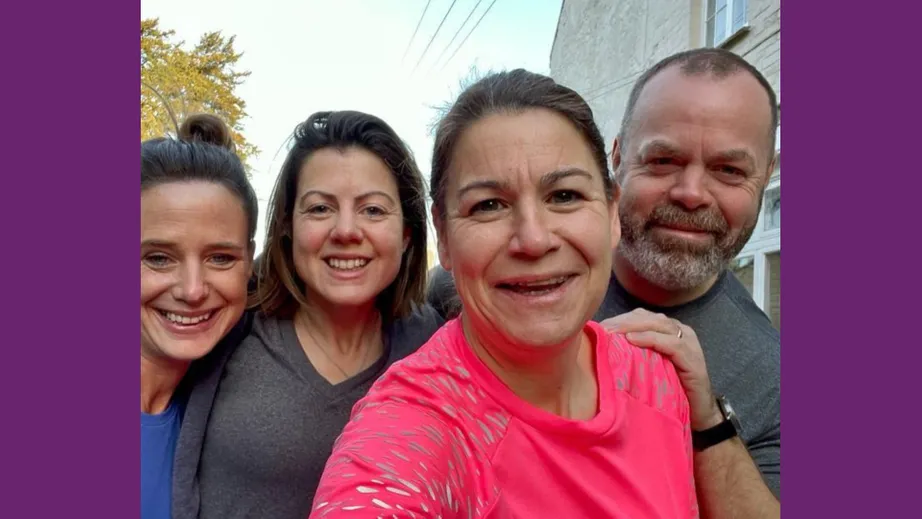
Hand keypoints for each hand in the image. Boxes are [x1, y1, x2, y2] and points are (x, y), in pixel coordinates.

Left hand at [601, 309, 721, 430]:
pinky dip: (651, 339)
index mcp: (669, 331)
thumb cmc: (669, 392)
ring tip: (612, 332)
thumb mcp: (647, 368)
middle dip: (623, 321)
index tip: (599, 326)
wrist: (699, 416)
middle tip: (602, 328)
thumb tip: (602, 347)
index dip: (619, 318)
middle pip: (648, 317)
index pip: (641, 316)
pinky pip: (671, 344)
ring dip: (633, 326)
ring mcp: (690, 343)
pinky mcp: (694, 359)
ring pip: (659, 324)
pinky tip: (632, 340)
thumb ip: (634, 354)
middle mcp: (681, 332)